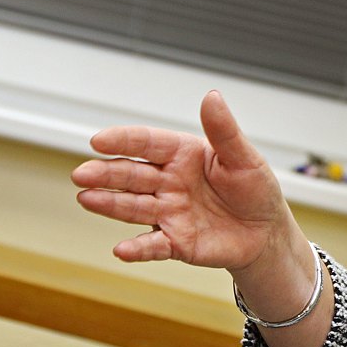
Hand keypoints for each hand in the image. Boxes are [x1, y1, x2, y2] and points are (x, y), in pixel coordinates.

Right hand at [71, 91, 296, 270]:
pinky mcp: (175, 242)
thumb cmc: (254, 190)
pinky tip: (121, 250)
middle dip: (105, 174)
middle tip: (82, 174)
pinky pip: (153, 246)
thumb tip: (211, 96)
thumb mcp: (245, 158)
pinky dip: (137, 249)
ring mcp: (168, 213)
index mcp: (182, 155)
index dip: (123, 141)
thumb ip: (224, 130)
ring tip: (85, 199)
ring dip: (108, 204)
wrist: (265, 234)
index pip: (147, 143)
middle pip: (131, 175)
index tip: (98, 140)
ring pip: (132, 207)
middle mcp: (168, 182)